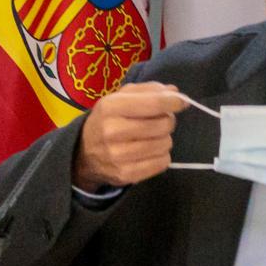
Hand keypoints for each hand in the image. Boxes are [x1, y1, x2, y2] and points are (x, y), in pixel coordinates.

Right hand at [73, 82, 189, 191]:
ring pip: (165, 144)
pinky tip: (150, 152)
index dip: (173, 102)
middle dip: (167, 121)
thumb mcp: (120, 97)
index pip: (153, 103)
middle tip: (158, 121)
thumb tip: (175, 93)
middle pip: (163, 125)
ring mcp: (118, 156)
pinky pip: (162, 163)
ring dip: (164, 139)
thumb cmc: (108, 119)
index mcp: (111, 107)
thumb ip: (149, 91)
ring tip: (151, 137)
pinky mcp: (126, 175)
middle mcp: (112, 131)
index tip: (181, 102)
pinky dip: (161, 156)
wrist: (84, 152)